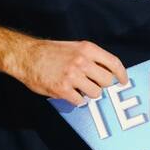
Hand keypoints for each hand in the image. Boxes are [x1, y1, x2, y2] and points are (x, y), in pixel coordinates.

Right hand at [6, 39, 127, 105]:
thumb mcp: (76, 47)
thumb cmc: (52, 52)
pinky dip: (77, 100)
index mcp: (88, 49)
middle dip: (103, 86)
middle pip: (107, 81)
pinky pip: (80, 101)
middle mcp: (82, 61)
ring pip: (96, 93)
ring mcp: (72, 76)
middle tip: (95, 86)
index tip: (124, 82)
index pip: (114, 63)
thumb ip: (92, 58)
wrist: (26, 56)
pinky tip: (71, 94)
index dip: (122, 75)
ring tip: (80, 89)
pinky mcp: (62, 89)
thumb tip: (109, 73)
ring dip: (90, 94)